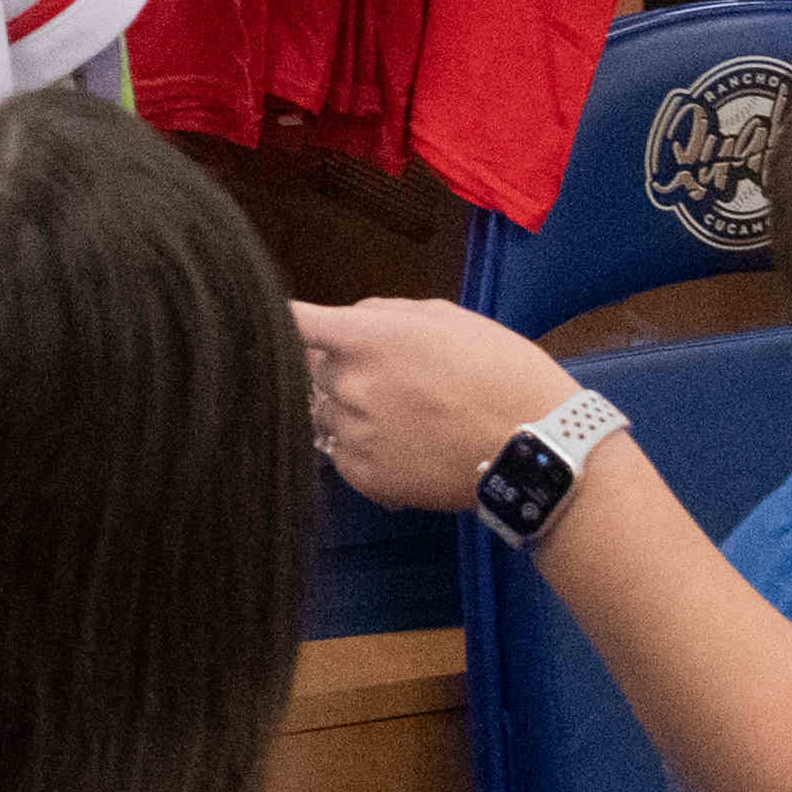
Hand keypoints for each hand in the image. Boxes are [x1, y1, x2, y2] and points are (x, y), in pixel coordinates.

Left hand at [292, 298, 587, 513]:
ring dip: (350, 411)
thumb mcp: (447, 318)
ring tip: (406, 417)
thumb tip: (348, 320)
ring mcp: (354, 434)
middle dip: (340, 370)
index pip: (293, 324)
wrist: (533, 445)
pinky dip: (363, 449)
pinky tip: (407, 447)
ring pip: (325, 414)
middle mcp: (350, 385)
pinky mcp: (363, 477)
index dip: (272, 320)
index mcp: (366, 338)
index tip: (258, 319)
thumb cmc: (499, 371)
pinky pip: (341, 454)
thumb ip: (384, 314)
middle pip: (313, 371)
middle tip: (393, 381)